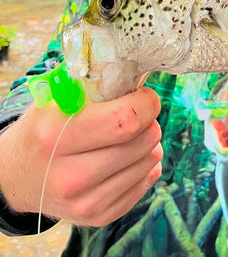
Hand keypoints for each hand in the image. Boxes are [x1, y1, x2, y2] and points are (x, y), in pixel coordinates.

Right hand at [0, 87, 161, 226]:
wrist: (16, 176)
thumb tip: (133, 72)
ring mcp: (85, 202)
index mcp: (56, 136)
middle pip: (143, 140)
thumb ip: (91, 83)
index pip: (126, 120)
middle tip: (137, 114)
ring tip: (128, 135)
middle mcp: (70, 176)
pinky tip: (126, 156)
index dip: (145, 103)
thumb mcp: (55, 99)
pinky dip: (144, 165)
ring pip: (150, 161)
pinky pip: (145, 183)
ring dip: (148, 142)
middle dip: (149, 120)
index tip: (144, 96)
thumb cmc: (42, 129)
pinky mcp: (98, 216)